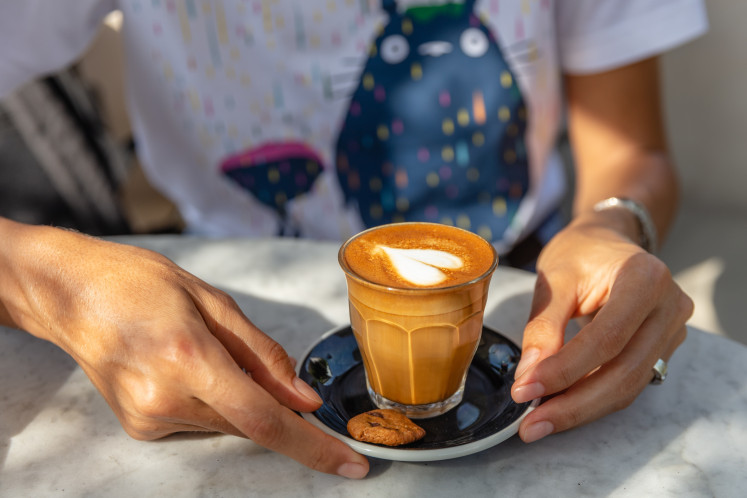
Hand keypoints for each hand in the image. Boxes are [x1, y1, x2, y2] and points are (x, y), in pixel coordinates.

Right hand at [0, 221, 368, 477]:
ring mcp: (148, 419)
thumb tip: (304, 398)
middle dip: (269, 400)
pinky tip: (180, 365)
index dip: (313, 446)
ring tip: (195, 349)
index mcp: (188, 357)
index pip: (265, 418)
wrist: (69, 293)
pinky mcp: (140, 428)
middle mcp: (165, 398)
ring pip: (226, 422)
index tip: (351, 463)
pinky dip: (209, 400)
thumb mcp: (212, 301)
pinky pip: (200, 422)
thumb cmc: (139, 282)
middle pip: (249, 421)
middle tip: (242, 356)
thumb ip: (264, 355)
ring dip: (233, 395)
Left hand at [510, 217, 692, 441]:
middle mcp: (670, 306)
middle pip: (624, 371)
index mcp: (645, 279)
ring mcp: (672, 329)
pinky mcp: (663, 347)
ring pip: (628, 385)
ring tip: (539, 422)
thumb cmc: (580, 253)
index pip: (607, 338)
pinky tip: (560, 406)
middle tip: (530, 425)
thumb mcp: (554, 279)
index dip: (565, 370)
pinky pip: (629, 381)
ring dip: (582, 408)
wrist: (607, 240)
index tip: (526, 391)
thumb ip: (543, 326)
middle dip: (574, 404)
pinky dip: (592, 398)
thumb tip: (529, 376)